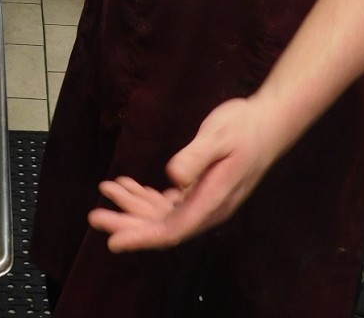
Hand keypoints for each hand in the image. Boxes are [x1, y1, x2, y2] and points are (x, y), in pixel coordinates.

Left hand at [87, 97, 275, 250]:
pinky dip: (145, 196)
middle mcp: (207, 207)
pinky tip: (127, 185)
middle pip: (161, 226)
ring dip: (132, 206)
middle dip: (127, 224)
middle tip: (94, 217)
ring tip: (105, 189)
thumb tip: (173, 178)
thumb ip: (196, 157)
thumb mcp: (218, 137)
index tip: (112, 241)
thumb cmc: (244, 127)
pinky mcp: (201, 189)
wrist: (269, 122)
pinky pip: (169, 202)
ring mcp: (204, 200)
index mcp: (212, 200)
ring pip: (162, 214)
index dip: (141, 238)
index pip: (172, 230)